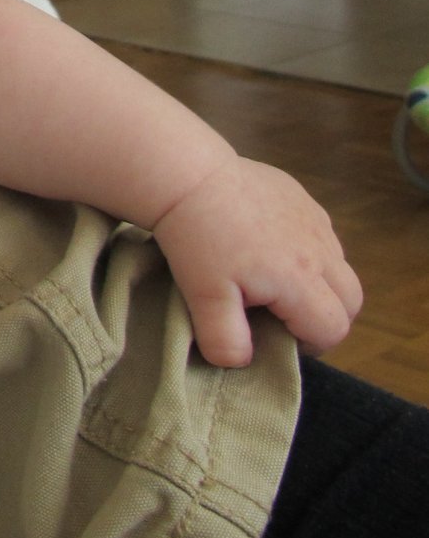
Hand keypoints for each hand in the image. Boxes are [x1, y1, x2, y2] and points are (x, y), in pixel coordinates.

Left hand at [151, 157, 362, 367]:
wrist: (186, 174)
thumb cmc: (196, 237)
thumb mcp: (204, 296)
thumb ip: (225, 340)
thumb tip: (241, 362)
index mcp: (300, 277)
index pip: (333, 328)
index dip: (310, 344)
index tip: (276, 337)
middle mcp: (318, 247)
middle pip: (350, 300)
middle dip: (325, 318)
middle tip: (281, 318)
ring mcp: (313, 218)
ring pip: (339, 267)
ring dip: (318, 285)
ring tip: (271, 284)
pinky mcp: (300, 197)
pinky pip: (321, 235)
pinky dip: (308, 253)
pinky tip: (265, 248)